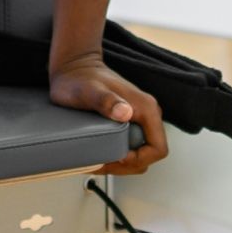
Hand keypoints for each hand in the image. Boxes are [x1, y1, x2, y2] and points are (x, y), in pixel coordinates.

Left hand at [49, 52, 168, 174]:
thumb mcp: (89, 91)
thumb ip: (106, 100)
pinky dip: (117, 155)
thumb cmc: (80, 77)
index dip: (139, 160)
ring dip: (121, 163)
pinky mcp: (129, 121)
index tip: (117, 158)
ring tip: (99, 161)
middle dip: (127, 165)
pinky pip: (131, 146)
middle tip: (104, 164)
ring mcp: (139, 117)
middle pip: (149, 155)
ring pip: (139, 153)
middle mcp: (146, 113)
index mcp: (146, 108)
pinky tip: (100, 154)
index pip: (158, 149)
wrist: (74, 66)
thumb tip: (125, 112)